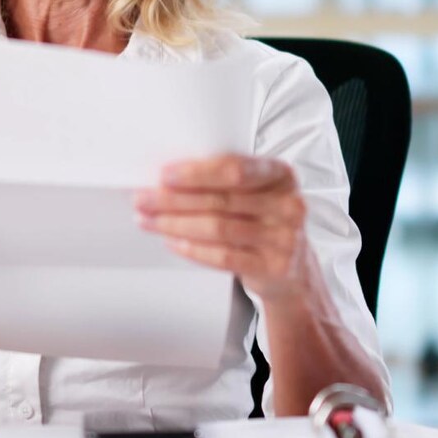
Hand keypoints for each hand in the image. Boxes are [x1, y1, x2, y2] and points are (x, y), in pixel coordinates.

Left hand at [135, 154, 312, 303]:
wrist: (293, 268)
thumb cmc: (264, 221)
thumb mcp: (256, 192)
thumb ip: (225, 181)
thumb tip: (168, 179)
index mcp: (280, 175)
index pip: (234, 169)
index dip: (196, 173)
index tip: (164, 176)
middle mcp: (287, 204)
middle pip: (220, 200)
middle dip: (174, 200)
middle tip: (144, 200)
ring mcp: (283, 238)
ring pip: (218, 229)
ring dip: (176, 224)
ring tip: (151, 221)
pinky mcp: (273, 267)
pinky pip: (225, 257)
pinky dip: (194, 250)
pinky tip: (174, 242)